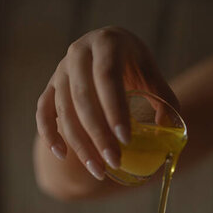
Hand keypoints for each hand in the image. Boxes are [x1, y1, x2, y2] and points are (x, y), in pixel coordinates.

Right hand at [36, 26, 179, 179]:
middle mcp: (78, 53)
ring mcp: (61, 70)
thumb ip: (164, 99)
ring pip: (63, 109)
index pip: (107, 77)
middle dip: (98, 134)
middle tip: (114, 162)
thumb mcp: (151, 72)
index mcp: (107, 43)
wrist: (108, 48)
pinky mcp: (50, 86)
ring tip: (97, 169)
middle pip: (83, 98)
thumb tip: (169, 132)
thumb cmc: (133, 64)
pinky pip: (43, 112)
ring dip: (79, 142)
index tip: (125, 139)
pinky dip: (49, 134)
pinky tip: (61, 155)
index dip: (114, 109)